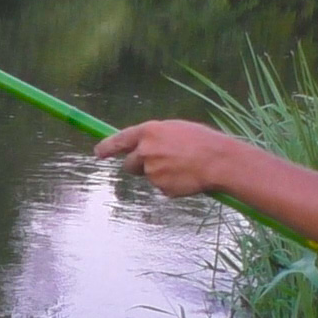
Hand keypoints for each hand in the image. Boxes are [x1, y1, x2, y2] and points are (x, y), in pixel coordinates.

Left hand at [94, 119, 230, 196]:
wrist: (219, 161)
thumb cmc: (201, 141)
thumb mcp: (175, 130)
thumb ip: (154, 137)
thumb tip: (141, 146)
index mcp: (149, 131)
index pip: (119, 140)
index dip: (107, 147)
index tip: (98, 153)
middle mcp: (146, 151)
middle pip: (129, 165)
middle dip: (136, 166)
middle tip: (155, 163)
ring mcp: (152, 171)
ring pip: (147, 176)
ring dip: (158, 174)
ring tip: (181, 167)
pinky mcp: (161, 188)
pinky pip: (161, 187)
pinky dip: (170, 184)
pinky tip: (186, 177)